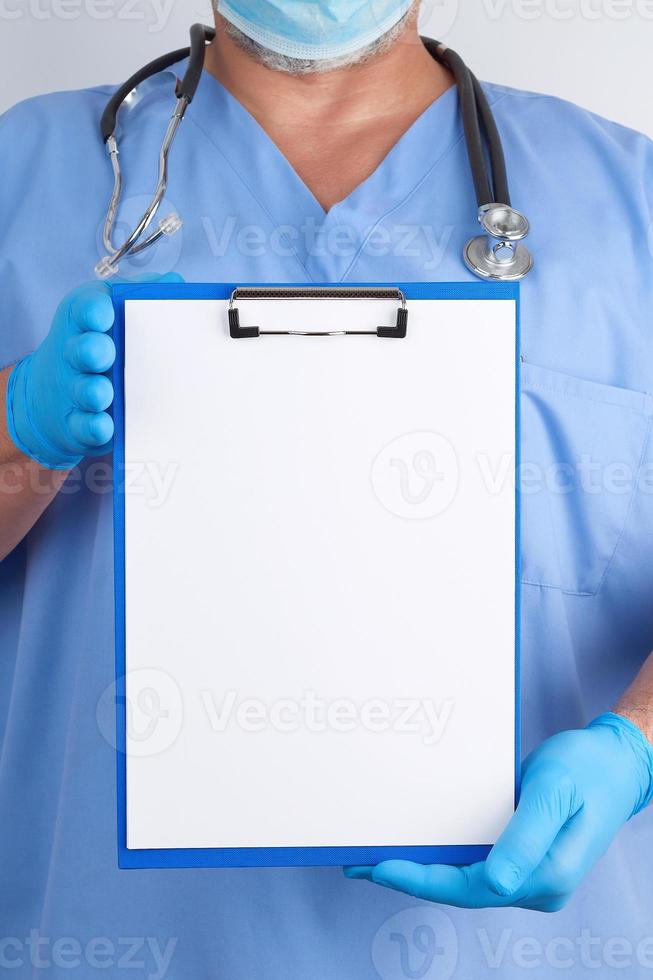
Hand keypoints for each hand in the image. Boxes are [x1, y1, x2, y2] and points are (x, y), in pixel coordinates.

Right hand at [6, 274, 181, 468]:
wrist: (56, 398)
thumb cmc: (96, 347)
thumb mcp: (113, 315)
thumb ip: (142, 297)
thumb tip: (175, 282)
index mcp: (85, 322)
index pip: (85, 309)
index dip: (94, 311)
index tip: (105, 314)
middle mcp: (76, 353)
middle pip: (81, 349)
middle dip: (91, 350)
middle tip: (104, 352)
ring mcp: (74, 389)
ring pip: (83, 389)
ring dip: (93, 391)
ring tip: (104, 393)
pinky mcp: (77, 422)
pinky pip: (83, 425)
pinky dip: (93, 426)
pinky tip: (104, 426)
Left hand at [345, 712, 652, 911]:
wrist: (617, 762)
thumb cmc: (588, 769)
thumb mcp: (554, 792)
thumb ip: (525, 838)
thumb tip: (495, 883)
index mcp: (547, 875)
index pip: (472, 889)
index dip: (423, 880)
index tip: (382, 866)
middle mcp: (539, 884)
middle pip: (464, 891)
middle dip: (413, 879)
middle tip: (362, 866)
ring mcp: (533, 874)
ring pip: (468, 881)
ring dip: (426, 871)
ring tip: (379, 858)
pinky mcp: (527, 858)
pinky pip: (479, 865)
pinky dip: (446, 858)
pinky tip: (422, 847)